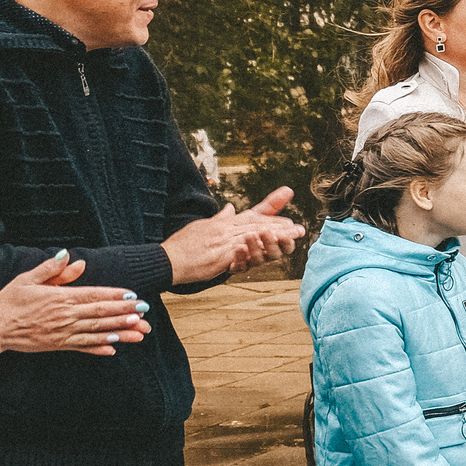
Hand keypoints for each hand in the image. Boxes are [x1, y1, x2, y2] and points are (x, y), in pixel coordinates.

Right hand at [0, 252, 147, 355]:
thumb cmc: (9, 302)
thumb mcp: (27, 279)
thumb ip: (52, 269)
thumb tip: (70, 256)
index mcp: (60, 298)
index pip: (93, 295)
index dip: (115, 295)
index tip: (133, 295)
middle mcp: (65, 316)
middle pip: (101, 313)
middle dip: (125, 312)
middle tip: (145, 310)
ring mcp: (63, 332)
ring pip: (97, 331)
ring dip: (120, 331)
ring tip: (140, 331)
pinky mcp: (58, 344)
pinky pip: (82, 346)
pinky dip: (98, 348)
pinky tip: (113, 349)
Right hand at [164, 185, 303, 283]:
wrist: (167, 259)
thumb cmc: (182, 245)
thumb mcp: (201, 227)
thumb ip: (219, 219)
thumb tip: (229, 209)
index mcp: (222, 224)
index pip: (250, 215)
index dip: (270, 211)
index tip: (287, 206)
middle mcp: (224, 229)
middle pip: (257, 224)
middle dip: (280, 226)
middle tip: (298, 228)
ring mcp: (223, 242)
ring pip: (254, 235)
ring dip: (276, 236)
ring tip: (293, 235)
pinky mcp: (220, 256)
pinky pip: (243, 251)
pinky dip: (258, 249)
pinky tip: (271, 248)